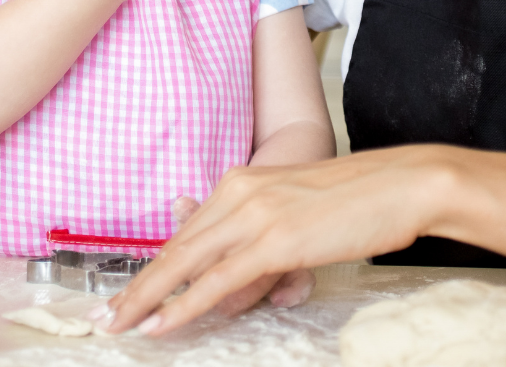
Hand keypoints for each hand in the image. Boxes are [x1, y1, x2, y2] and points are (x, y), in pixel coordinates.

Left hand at [107, 146, 457, 335]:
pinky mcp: (275, 239)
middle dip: (135, 286)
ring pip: (184, 264)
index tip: (125, 292)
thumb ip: (262, 238)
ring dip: (145, 299)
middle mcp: (240, 192)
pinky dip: (182, 305)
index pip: (186, 231)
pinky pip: (216, 280)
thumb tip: (235, 279)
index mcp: (243, 182)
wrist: (404, 182)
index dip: (152, 265)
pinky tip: (161, 323)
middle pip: (174, 247)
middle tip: (102, 316)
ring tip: (117, 324)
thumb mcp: (298, 213)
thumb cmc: (360, 200)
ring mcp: (255, 214)